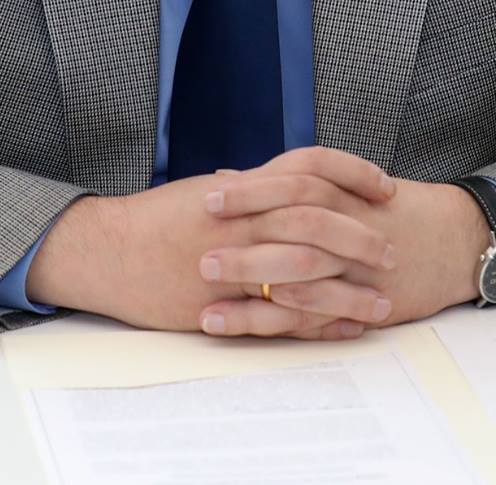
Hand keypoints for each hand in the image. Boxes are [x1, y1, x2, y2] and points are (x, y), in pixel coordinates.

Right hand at [25, 157, 395, 338]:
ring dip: (351, 290)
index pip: (311, 167)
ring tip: (384, 303)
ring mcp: (231, 263)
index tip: (385, 186)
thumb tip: (277, 184)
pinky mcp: (219, 303)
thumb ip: (248, 190)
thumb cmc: (153, 220)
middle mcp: (241, 221)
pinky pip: (279, 316)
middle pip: (318, 221)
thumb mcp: (205, 193)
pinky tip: (343, 329)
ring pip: (306, 274)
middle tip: (392, 250)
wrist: (104, 251)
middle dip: (362, 237)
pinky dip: (317, 323)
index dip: (354, 173)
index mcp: (243, 189)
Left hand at [197, 150, 487, 337]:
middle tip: (201, 241)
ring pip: (299, 270)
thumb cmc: (393, 210)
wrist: (456, 238)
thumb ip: (289, 182)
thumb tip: (228, 176)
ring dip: (249, 276)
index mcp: (343, 191)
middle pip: (293, 222)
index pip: (294, 181)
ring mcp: (356, 266)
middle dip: (245, 232)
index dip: (252, 189)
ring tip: (206, 282)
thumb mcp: (345, 186)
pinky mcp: (359, 302)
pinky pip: (308, 314)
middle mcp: (349, 224)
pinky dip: (266, 318)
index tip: (209, 195)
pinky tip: (230, 321)